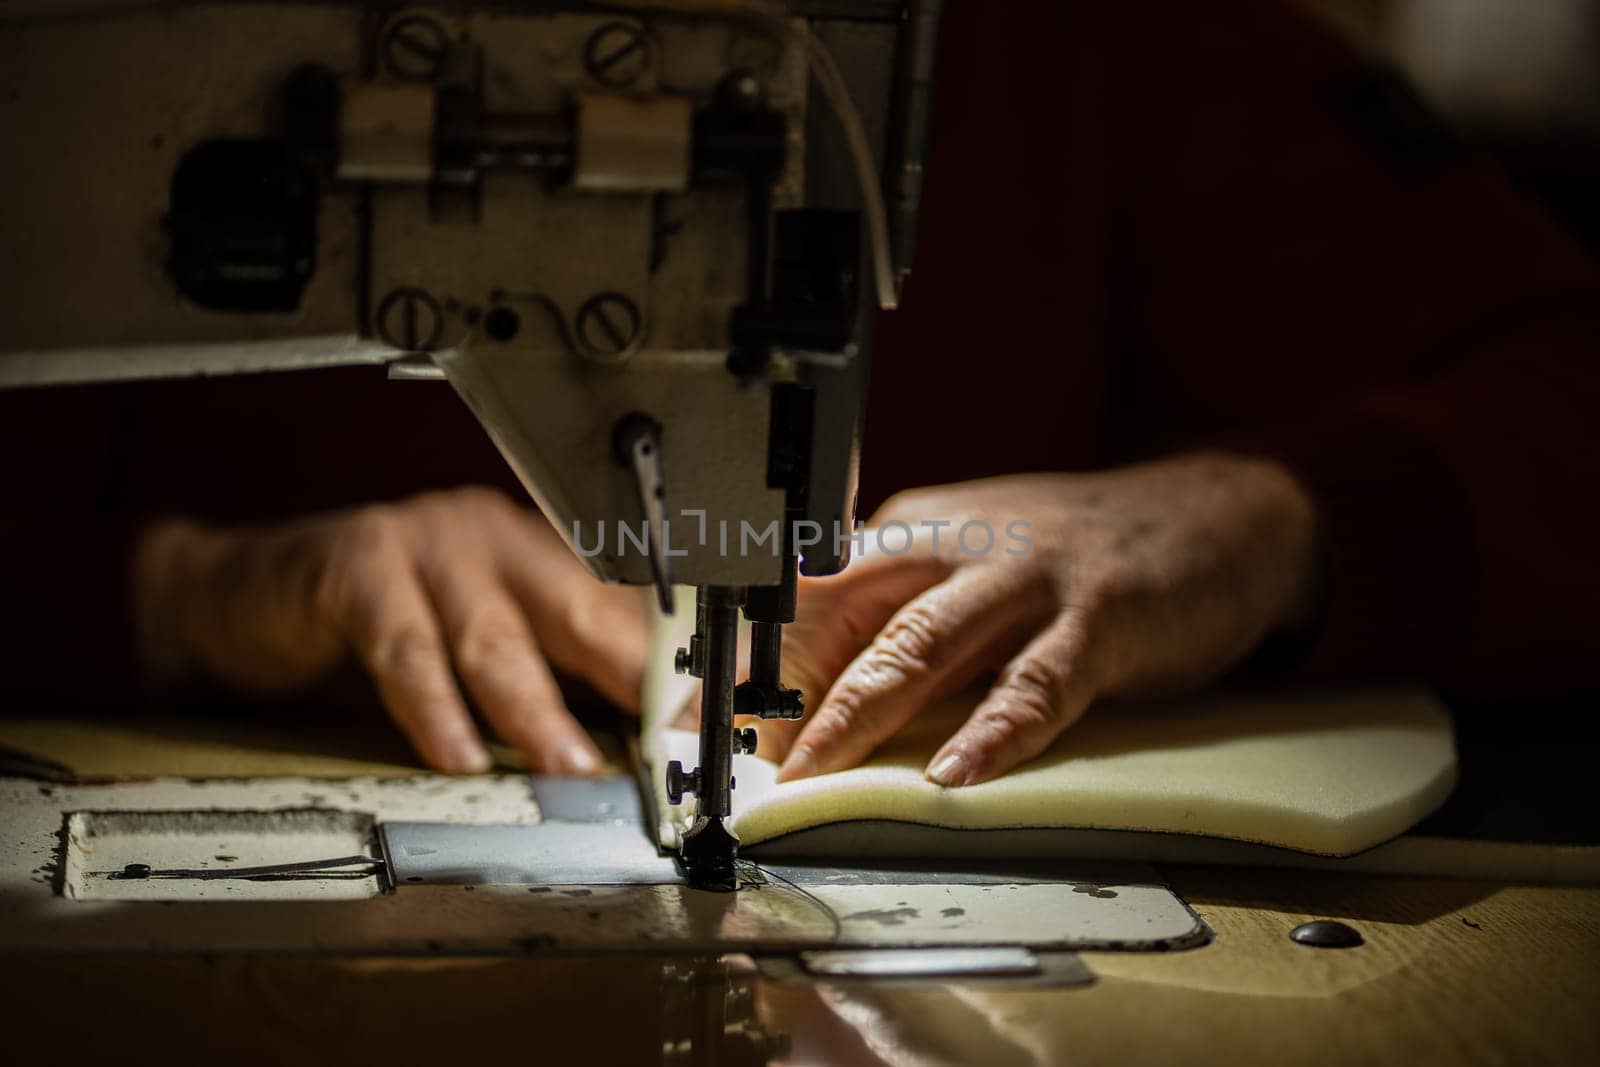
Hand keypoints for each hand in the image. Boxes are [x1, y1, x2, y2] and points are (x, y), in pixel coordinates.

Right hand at [133, 486, 647, 773]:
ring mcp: (426, 545)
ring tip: (571, 769)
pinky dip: (434, 708)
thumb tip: (631, 749)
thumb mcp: (473, 647)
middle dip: (629, 682)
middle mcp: (492, 538)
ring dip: (538, 712)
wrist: (246, 595)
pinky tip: (457, 752)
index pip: (620, 610)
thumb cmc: (375, 627)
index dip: (670, 666)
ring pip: (496, 638)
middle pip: (578, 611)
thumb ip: (544, 681)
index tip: (713, 716)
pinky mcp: (360, 567)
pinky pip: (406, 646)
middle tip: (667, 744)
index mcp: (535, 555)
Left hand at [767, 453, 1319, 786]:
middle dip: (777, 689)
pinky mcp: (1100, 617)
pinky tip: (954, 773)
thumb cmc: (1072, 554)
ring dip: (858, 711)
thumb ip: (902, 619)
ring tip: (811, 772)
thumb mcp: (969, 566)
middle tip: (731, 760)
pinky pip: (1036, 680)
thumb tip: (814, 703)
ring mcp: (1027, 578)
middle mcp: (954, 546)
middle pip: (844, 613)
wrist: (1213, 512)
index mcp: (912, 534)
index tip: (692, 722)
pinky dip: (992, 730)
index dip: (744, 663)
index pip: (806, 596)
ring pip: (923, 643)